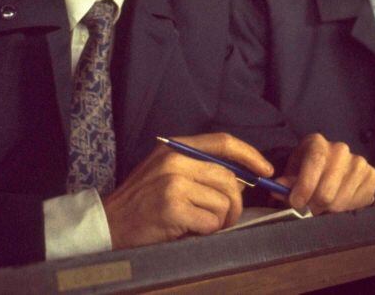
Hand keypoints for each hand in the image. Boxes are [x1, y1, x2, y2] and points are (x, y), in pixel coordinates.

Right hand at [102, 132, 271, 249]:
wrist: (109, 222)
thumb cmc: (142, 200)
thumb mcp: (167, 171)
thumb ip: (199, 168)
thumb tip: (242, 177)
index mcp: (175, 147)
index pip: (224, 142)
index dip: (250, 155)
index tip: (265, 170)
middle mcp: (174, 160)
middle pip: (228, 178)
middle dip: (236, 203)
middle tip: (227, 218)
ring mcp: (172, 183)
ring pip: (223, 202)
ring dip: (220, 221)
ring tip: (202, 225)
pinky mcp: (172, 208)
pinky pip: (211, 222)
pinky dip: (207, 232)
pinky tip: (190, 230)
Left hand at [275, 133, 374, 213]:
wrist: (330, 171)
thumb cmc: (307, 172)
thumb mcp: (293, 173)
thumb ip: (287, 181)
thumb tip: (279, 187)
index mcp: (317, 143)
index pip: (315, 161)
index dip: (305, 185)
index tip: (296, 203)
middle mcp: (340, 149)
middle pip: (328, 187)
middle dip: (315, 205)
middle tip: (309, 210)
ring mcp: (359, 162)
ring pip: (341, 199)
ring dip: (330, 209)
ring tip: (324, 206)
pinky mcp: (372, 176)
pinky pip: (358, 202)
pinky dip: (347, 208)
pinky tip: (340, 202)